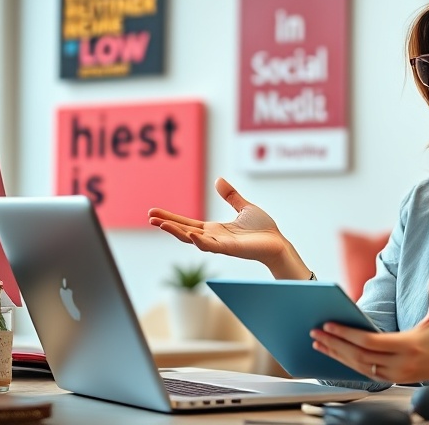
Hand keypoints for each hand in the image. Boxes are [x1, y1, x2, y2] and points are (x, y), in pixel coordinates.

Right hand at [148, 178, 307, 277]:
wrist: (278, 242)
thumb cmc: (263, 229)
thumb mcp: (244, 207)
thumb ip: (230, 196)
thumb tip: (218, 180)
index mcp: (215, 229)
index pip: (187, 223)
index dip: (171, 218)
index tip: (154, 213)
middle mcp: (214, 237)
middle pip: (185, 231)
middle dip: (167, 224)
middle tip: (150, 217)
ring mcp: (221, 244)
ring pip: (193, 239)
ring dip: (177, 232)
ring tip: (161, 224)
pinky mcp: (231, 249)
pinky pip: (212, 246)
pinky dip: (200, 241)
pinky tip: (191, 234)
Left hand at [310, 265, 428, 383]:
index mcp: (409, 345)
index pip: (369, 342)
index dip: (347, 334)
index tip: (329, 325)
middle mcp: (401, 363)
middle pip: (359, 356)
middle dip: (335, 345)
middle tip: (315, 333)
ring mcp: (398, 374)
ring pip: (360, 368)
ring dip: (337, 356)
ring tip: (319, 344)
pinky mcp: (397, 379)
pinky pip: (367, 373)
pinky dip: (349, 365)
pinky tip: (336, 355)